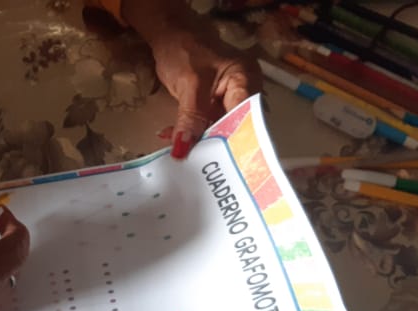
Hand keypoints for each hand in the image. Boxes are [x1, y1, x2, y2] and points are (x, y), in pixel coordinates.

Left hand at [123, 1, 261, 159]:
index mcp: (246, 81)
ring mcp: (229, 98)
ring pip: (220, 129)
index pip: (247, 118)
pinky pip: (208, 124)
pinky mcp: (215, 104)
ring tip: (186, 157)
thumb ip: (190, 118)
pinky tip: (178, 143)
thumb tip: (184, 150)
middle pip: (236, 127)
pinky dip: (194, 133)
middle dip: (218, 147)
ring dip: (202, 142)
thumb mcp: (189, 84)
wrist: (170, 34)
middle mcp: (244, 91)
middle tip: (204, 168)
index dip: (238, 143)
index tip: (226, 166)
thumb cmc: (184, 49)